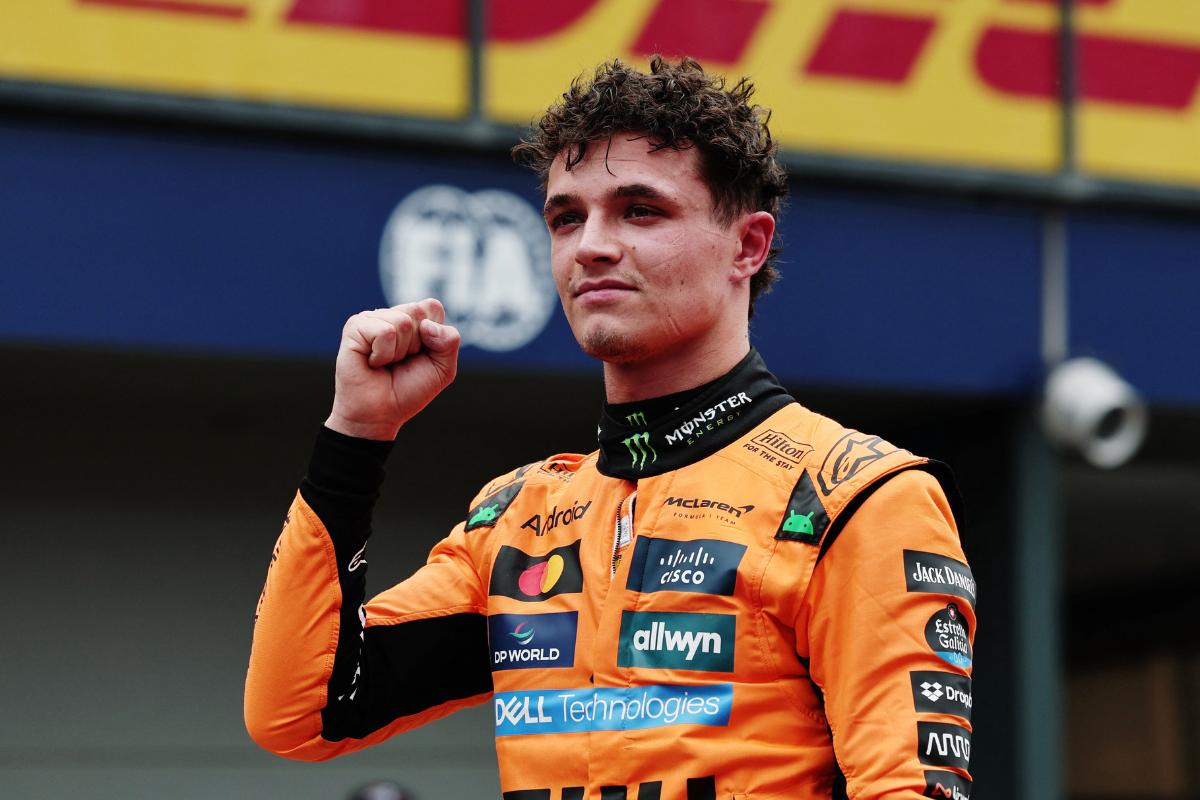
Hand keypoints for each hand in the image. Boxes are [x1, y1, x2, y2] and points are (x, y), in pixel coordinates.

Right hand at [324, 299, 460, 440]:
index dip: (434, 336)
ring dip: (399, 352)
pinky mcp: (354, 328)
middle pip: (418, 312)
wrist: (381, 414)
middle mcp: (391, 315)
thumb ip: (449, 340)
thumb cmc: (408, 390)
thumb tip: (426, 325)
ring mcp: (371, 319)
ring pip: (402, 322)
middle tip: (400, 361)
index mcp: (412, 320)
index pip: (432, 307)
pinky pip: (384, 332)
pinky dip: (383, 354)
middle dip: (416, 344)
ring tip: (386, 363)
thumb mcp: (443, 368)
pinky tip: (373, 362)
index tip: (420, 355)